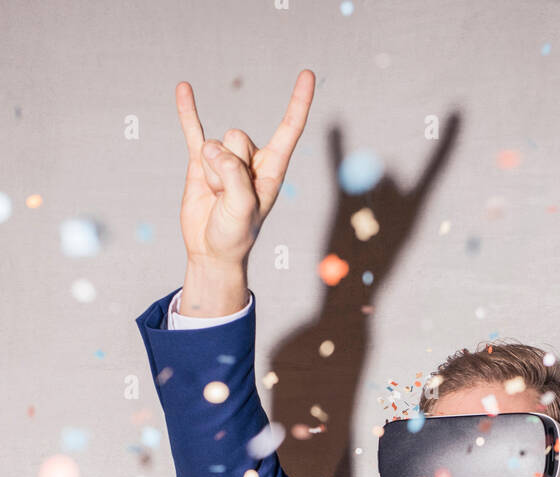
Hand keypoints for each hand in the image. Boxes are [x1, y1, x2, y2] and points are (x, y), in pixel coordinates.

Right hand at [175, 70, 314, 268]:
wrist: (211, 251)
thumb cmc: (235, 235)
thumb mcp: (243, 209)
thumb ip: (233, 175)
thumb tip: (212, 149)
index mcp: (272, 169)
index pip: (288, 129)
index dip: (298, 103)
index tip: (308, 74)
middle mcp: (251, 159)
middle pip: (237, 137)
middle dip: (228, 167)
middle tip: (228, 197)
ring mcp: (225, 159)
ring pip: (214, 144)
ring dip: (210, 173)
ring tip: (215, 196)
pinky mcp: (201, 161)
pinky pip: (193, 130)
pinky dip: (187, 112)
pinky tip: (184, 89)